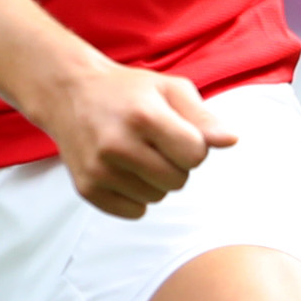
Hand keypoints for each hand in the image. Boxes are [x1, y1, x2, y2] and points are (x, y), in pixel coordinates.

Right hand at [33, 58, 237, 219]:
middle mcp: (118, 144)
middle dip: (175, 164)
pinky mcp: (87, 188)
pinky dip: (136, 196)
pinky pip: (134, 211)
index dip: (193, 145)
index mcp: (143, 116)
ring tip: (137, 154)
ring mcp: (99, 169)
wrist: (69, 93)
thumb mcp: (170, 89)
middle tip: (155, 143)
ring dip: (155, 180)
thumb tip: (231, 140)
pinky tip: (123, 170)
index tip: (176, 132)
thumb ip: (203, 116)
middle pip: (178, 180)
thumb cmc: (128, 91)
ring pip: (157, 197)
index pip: (195, 155)